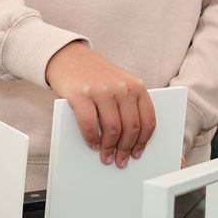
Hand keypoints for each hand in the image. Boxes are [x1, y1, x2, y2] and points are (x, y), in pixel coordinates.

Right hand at [44, 41, 156, 168]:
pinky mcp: (81, 95)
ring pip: (112, 130)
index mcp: (137, 87)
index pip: (148, 120)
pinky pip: (89, 125)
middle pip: (131, 128)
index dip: (143, 141)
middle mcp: (123, 88)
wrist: (69, 57)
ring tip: (105, 155)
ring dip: (109, 148)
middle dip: (125, 149)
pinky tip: (92, 144)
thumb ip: (127, 105)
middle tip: (120, 160)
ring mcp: (102, 91)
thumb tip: (131, 140)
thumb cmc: (96, 76)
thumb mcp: (120, 85)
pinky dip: (91, 139)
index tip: (137, 153)